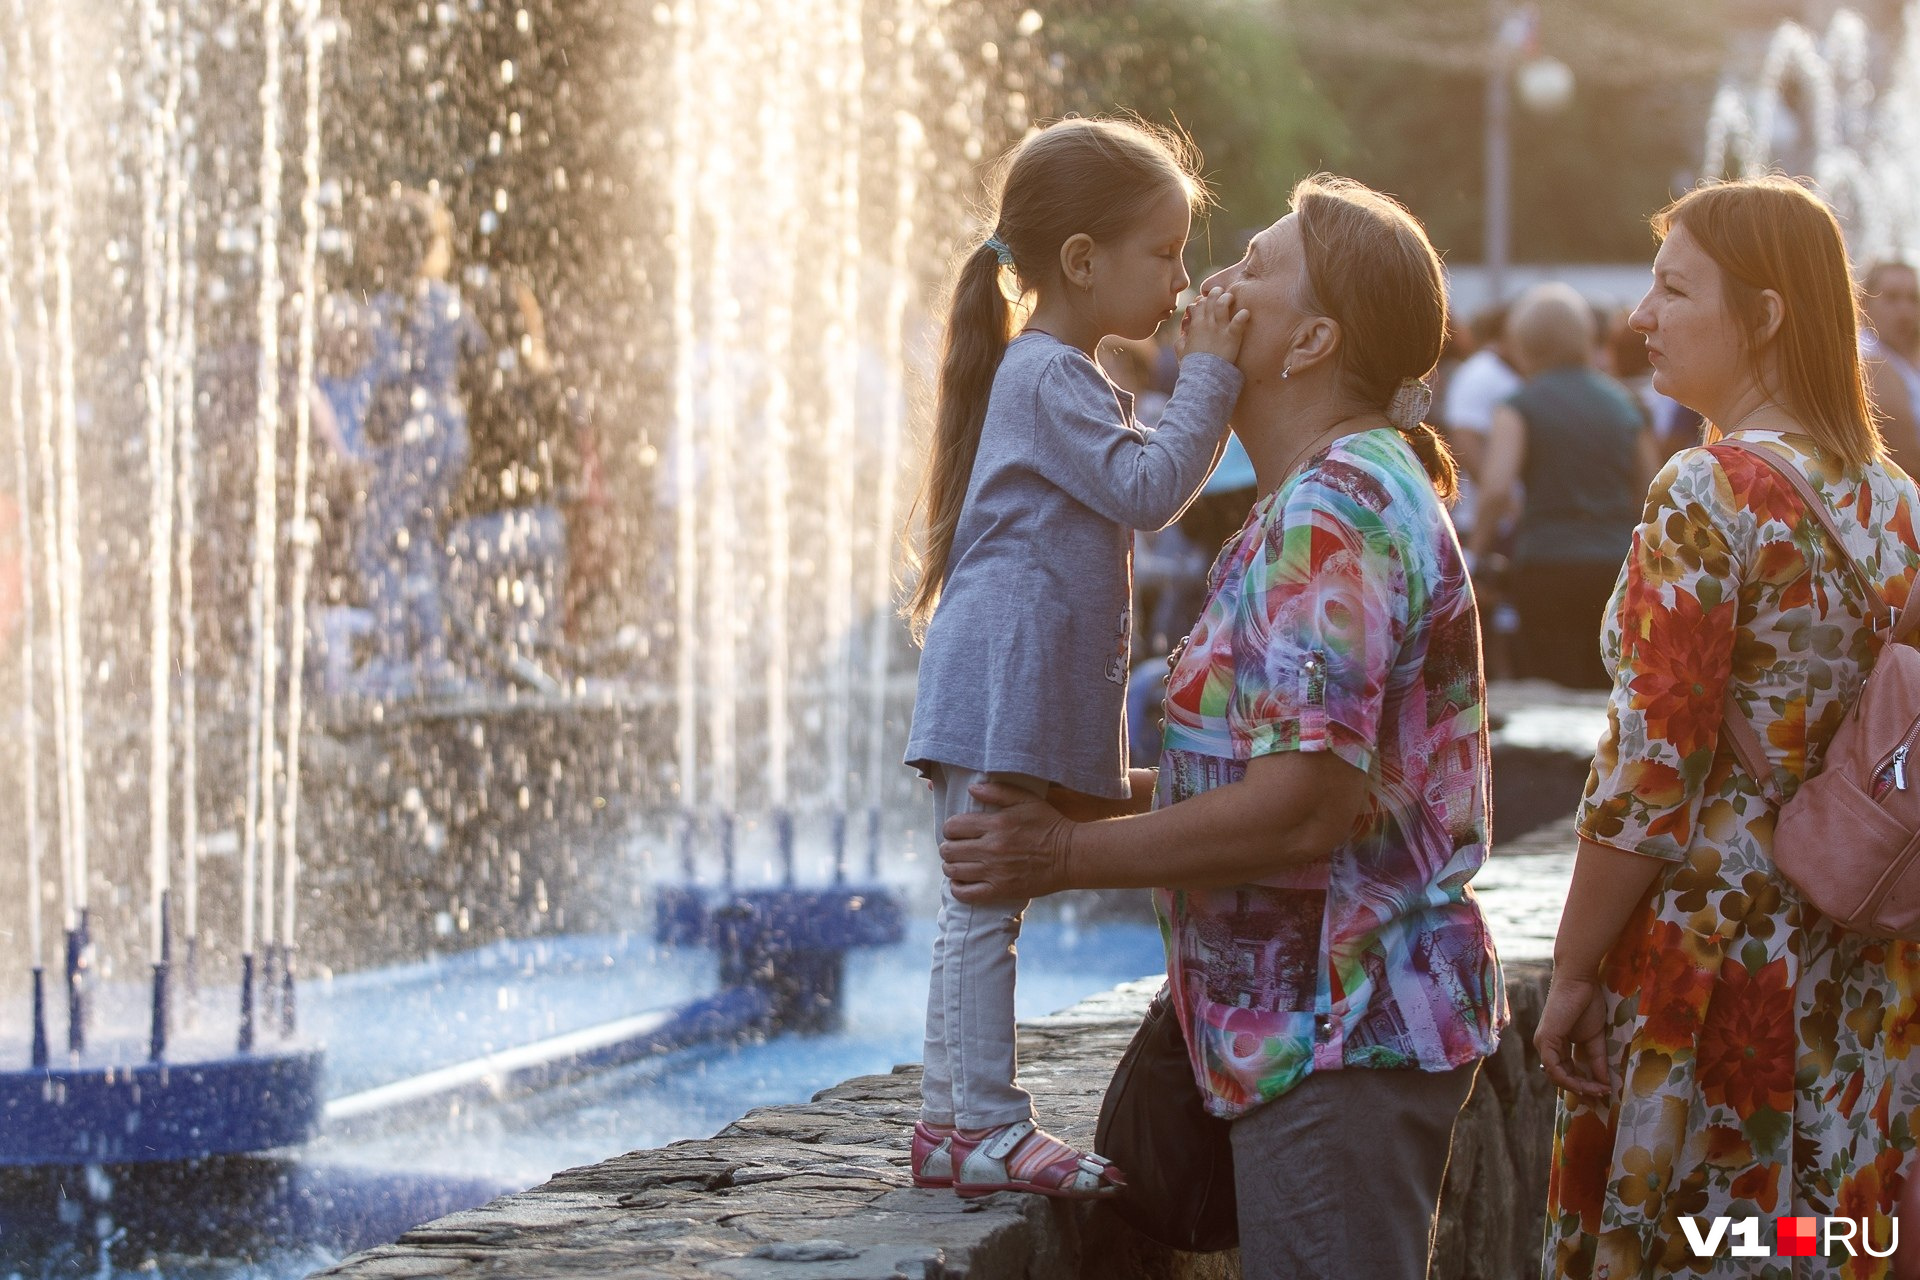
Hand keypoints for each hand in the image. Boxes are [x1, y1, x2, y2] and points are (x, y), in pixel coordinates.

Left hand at [939, 780, 1075, 902]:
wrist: (1070, 856)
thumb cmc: (1049, 824)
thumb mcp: (1027, 800)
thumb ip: (998, 792)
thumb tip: (972, 788)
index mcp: (996, 824)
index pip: (953, 826)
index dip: (950, 828)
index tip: (957, 830)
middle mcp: (991, 848)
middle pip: (949, 850)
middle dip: (948, 847)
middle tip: (956, 847)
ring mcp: (995, 871)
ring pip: (953, 871)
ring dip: (951, 866)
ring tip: (958, 863)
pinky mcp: (1000, 890)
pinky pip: (966, 894)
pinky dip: (957, 888)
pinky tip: (961, 882)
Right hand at [1176, 286, 1249, 363]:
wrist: (1203, 376)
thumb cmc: (1192, 365)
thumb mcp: (1181, 352)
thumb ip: (1181, 341)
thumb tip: (1182, 337)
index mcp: (1195, 325)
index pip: (1198, 305)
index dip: (1203, 300)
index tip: (1207, 302)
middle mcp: (1207, 323)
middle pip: (1210, 300)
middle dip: (1215, 293)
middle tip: (1220, 292)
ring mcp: (1220, 329)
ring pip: (1222, 304)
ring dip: (1227, 298)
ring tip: (1231, 298)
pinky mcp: (1232, 336)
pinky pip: (1238, 322)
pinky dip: (1243, 316)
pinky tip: (1246, 313)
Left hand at [1534, 971, 1612, 1097]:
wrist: (1579, 981)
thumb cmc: (1587, 1003)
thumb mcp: (1595, 1038)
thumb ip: (1597, 1060)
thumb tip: (1605, 1083)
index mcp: (1558, 1045)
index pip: (1568, 1072)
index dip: (1586, 1084)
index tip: (1605, 1090)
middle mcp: (1547, 1046)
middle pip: (1562, 1077)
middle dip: (1583, 1090)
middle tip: (1602, 1096)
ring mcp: (1543, 1043)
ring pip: (1557, 1076)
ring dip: (1579, 1087)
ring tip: (1599, 1090)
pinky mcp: (1545, 1040)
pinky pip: (1553, 1068)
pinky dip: (1569, 1079)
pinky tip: (1586, 1084)